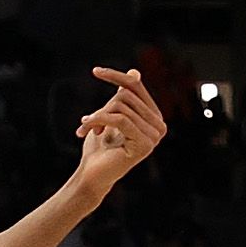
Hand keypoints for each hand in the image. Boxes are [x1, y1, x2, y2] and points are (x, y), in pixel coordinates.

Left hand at [71, 65, 167, 192]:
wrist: (92, 175)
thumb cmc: (99, 147)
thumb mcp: (110, 115)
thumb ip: (123, 96)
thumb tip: (135, 72)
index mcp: (154, 116)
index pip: (135, 86)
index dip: (116, 77)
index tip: (96, 71)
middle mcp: (159, 126)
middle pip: (126, 96)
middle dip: (102, 107)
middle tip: (86, 122)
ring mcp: (154, 137)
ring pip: (120, 108)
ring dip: (97, 117)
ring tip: (85, 129)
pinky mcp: (144, 145)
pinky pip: (119, 120)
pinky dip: (99, 122)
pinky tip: (85, 129)